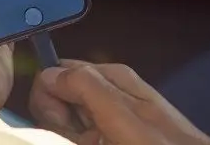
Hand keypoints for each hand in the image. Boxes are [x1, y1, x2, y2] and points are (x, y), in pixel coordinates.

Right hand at [30, 59, 209, 144]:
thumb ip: (86, 87)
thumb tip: (48, 73)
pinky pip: (82, 136)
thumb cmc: (162, 144)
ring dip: (73, 137)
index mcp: (109, 76)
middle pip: (58, 98)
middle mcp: (107, 90)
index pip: (54, 72)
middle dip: (62, 122)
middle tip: (86, 140)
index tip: (64, 122)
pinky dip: (84, 143)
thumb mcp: (123, 114)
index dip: (50, 98)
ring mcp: (109, 114)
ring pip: (68, 122)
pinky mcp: (110, 133)